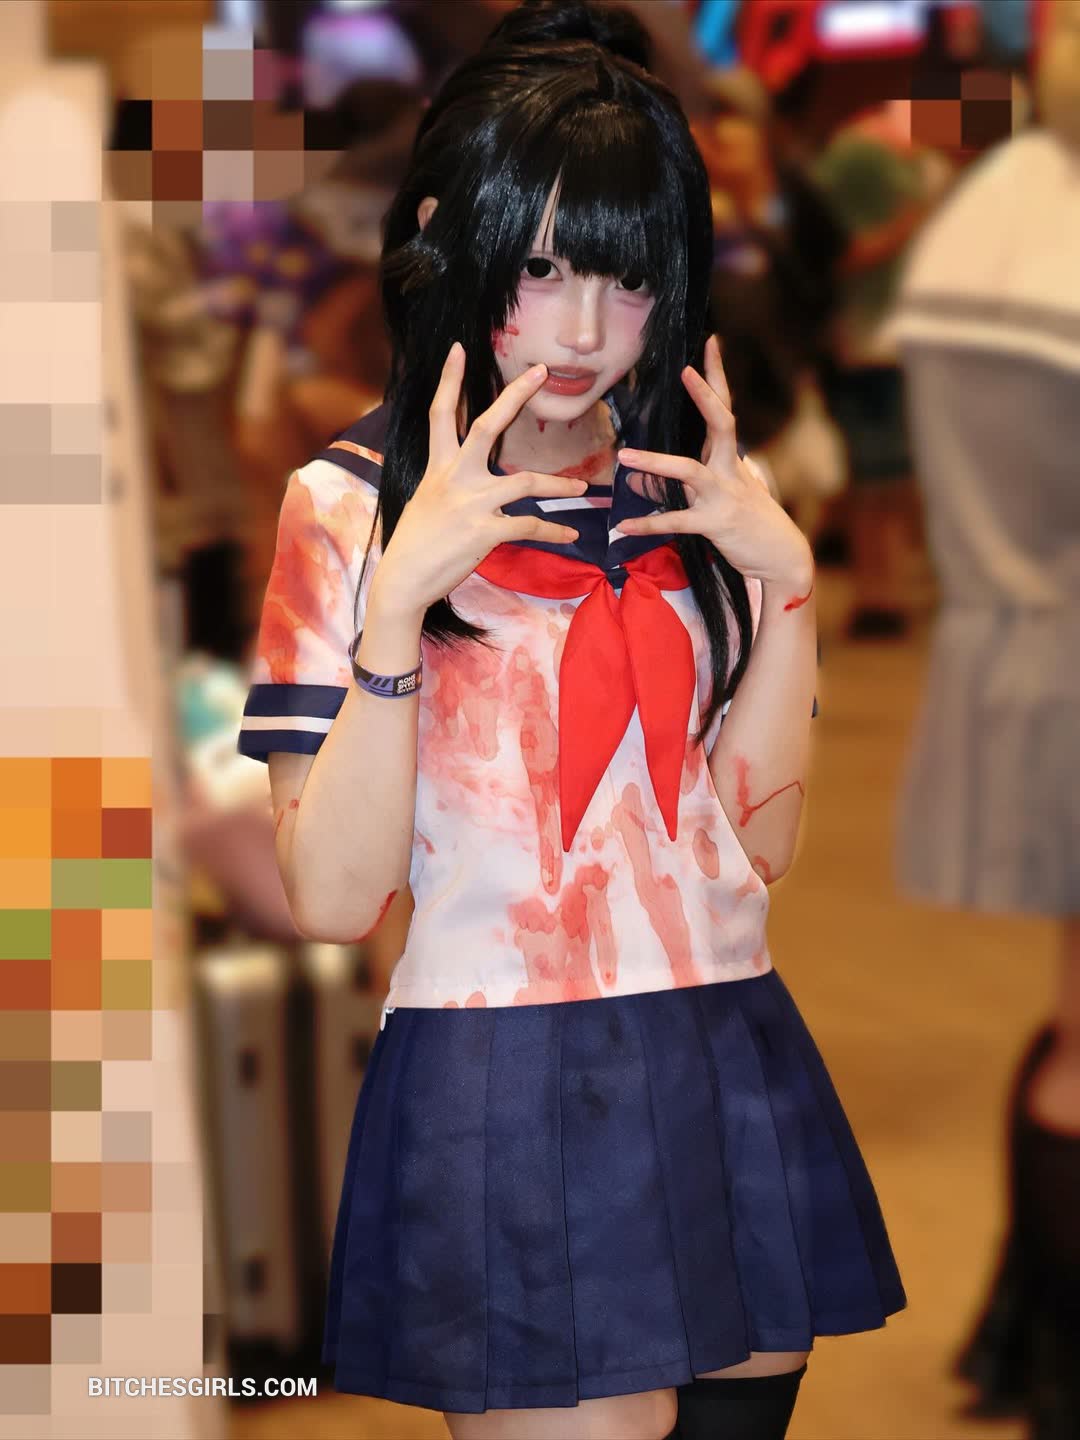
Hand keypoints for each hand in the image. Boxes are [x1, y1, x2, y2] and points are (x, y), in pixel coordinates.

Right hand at [372, 343, 587, 616]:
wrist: (403, 579)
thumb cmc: (416, 542)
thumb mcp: (427, 499)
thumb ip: (449, 480)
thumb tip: (465, 469)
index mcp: (438, 467)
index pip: (441, 414)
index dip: (449, 380)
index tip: (459, 349)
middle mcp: (455, 477)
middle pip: (486, 425)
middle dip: (515, 396)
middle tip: (542, 372)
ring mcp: (472, 503)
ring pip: (527, 482)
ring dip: (560, 485)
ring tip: (581, 488)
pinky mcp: (485, 532)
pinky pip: (530, 525)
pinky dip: (554, 531)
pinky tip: (570, 535)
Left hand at [616, 335, 812, 589]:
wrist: (782, 558)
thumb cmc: (750, 524)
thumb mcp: (712, 500)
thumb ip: (673, 488)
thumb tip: (637, 479)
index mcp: (730, 458)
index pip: (724, 408)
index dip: (717, 376)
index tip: (710, 342)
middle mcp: (730, 469)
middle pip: (721, 423)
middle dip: (705, 396)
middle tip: (685, 370)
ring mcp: (724, 495)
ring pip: (689, 471)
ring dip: (655, 464)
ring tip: (624, 458)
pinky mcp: (716, 524)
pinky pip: (676, 521)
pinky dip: (647, 524)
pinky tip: (622, 526)